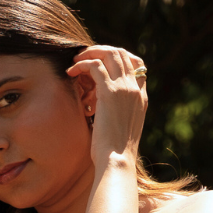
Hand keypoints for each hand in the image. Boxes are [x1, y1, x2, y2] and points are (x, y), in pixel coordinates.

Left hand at [68, 45, 147, 166]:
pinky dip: (82, 64)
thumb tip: (100, 108)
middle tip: (84, 57)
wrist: (117, 161)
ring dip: (90, 53)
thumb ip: (117, 113)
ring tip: (76, 60)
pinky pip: (95, 65)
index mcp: (141, 98)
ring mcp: (124, 88)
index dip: (117, 59)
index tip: (101, 63)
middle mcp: (135, 89)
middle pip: (122, 54)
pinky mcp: (109, 92)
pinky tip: (71, 72)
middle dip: (101, 50)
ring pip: (109, 54)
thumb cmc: (115, 153)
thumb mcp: (121, 128)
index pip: (137, 65)